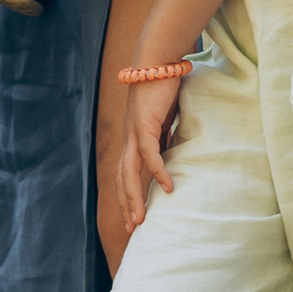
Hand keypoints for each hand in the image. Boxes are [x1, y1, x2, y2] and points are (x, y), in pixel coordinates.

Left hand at [107, 78, 182, 238]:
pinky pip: (150, 155)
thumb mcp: (164, 120)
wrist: (157, 62)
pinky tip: (168, 187)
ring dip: (134, 198)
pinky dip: (158, 172)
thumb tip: (170, 154)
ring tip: (141, 219)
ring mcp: (134, 133)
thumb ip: (164, 138)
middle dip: (125, 206)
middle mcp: (129, 139)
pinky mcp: (145, 125)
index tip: (133, 218)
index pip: (126, 174)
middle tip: (131, 229)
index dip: (128, 197)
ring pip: (129, 173)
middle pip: (122, 180)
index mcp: (133, 139)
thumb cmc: (161, 87)